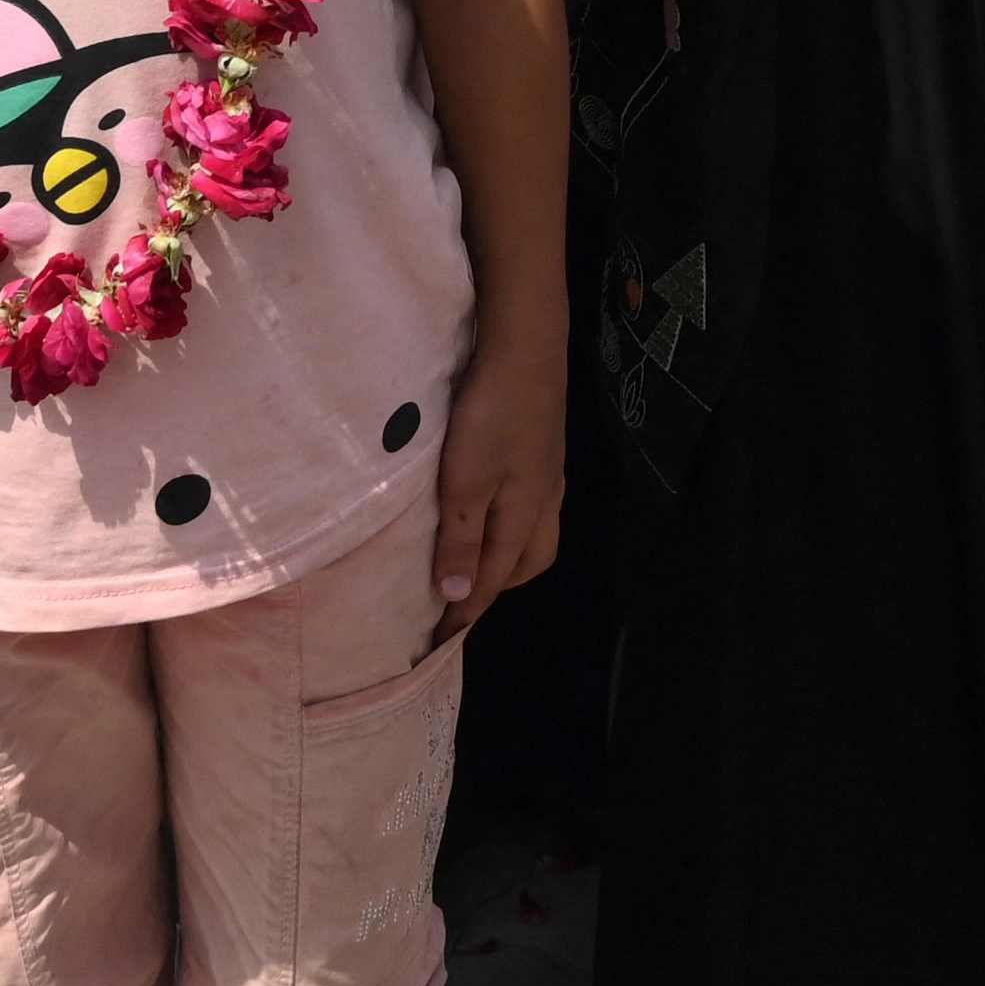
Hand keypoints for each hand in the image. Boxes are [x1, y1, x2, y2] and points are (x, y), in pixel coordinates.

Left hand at [431, 300, 570, 645]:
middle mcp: (544, 499)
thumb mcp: (465, 482)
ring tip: (468, 555)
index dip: (467, 611)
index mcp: (525, 516)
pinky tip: (487, 505)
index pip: (495, 579)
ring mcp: (547, 469)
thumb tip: (458, 598)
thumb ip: (460, 538)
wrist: (526, 344)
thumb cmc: (491, 415)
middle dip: (496, 587)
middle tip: (455, 596)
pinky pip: (530, 504)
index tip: (437, 641)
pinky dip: (508, 522)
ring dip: (504, 554)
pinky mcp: (542, 444)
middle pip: (528, 562)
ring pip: (533, 532)